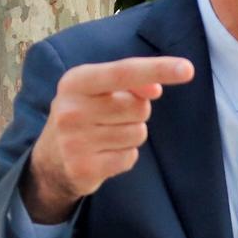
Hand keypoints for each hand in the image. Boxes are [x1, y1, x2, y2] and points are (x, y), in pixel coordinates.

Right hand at [23, 56, 194, 222]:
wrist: (50, 159)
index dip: (158, 69)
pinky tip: (104, 154)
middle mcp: (71, 109)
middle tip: (111, 117)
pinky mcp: (83, 168)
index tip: (187, 69)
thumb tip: (155, 89)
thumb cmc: (84, 114)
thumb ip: (128, 82)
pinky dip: (125, 156)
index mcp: (75, 81)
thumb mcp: (98, 89)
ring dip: (131, 135)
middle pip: (139, 107)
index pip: (123, 72)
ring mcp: (75, 141)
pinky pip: (130, 158)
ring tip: (105, 136)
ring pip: (138, 133)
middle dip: (137, 112)